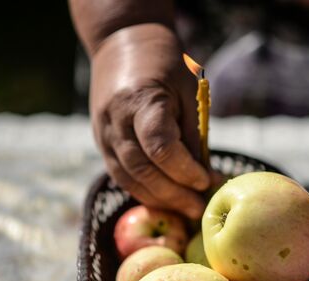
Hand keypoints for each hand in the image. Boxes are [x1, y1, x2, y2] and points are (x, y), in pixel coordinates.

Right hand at [90, 23, 209, 218]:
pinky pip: (121, 175)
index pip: (159, 147)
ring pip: (129, 179)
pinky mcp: (101, 143)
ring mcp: (103, 134)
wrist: (121, 43)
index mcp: (139, 100)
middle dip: (174, 194)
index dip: (184, 170)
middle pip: (143, 170)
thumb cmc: (164, 64)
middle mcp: (115, 121)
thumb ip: (192, 134)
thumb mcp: (187, 91)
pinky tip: (166, 199)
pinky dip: (144, 191)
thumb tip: (204, 177)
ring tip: (187, 210)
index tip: (207, 180)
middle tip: (200, 208)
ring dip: (159, 199)